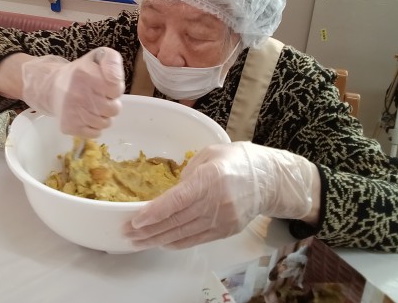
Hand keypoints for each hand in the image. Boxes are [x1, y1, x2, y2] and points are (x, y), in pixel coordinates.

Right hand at [20, 47, 124, 137]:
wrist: (52, 87)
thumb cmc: (81, 73)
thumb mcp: (98, 57)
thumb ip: (112, 61)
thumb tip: (116, 81)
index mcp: (85, 74)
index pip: (116, 89)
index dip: (115, 89)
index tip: (106, 86)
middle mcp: (78, 94)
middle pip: (114, 109)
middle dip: (111, 103)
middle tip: (100, 97)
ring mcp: (72, 112)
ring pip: (106, 123)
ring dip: (103, 116)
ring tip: (93, 106)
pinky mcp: (69, 126)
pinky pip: (96, 133)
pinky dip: (94, 127)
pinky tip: (86, 116)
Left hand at [124, 141, 318, 248]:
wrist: (269, 179)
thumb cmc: (236, 160)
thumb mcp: (209, 154)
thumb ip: (187, 173)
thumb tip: (169, 193)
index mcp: (210, 179)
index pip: (177, 201)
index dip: (154, 213)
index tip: (136, 220)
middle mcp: (216, 202)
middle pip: (176, 221)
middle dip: (149, 230)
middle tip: (128, 234)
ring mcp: (222, 219)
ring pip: (184, 234)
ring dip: (158, 239)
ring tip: (138, 241)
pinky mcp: (226, 230)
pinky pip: (196, 240)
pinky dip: (177, 242)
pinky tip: (162, 242)